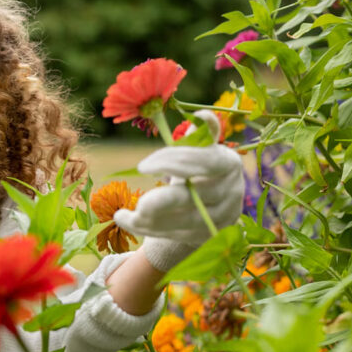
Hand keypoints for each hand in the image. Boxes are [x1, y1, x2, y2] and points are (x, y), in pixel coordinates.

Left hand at [113, 111, 243, 270]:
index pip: (204, 161)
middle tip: (138, 205)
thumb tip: (200, 116)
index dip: (174, 162)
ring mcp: (220, 218)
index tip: (141, 166)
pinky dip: (148, 229)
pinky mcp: (206, 236)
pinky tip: (126, 221)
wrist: (213, 202)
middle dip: (164, 202)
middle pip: (195, 198)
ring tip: (122, 215)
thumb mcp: (199, 149)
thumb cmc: (199, 167)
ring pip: (183, 222)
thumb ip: (198, 134)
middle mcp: (230, 192)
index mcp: (228, 163)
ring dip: (149, 220)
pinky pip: (174, 234)